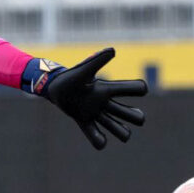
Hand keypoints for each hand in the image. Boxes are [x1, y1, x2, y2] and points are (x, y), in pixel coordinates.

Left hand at [22, 48, 146, 149]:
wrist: (53, 87)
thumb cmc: (69, 77)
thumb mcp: (83, 70)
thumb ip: (97, 61)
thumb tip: (113, 50)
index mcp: (107, 89)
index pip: (132, 88)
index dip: (138, 89)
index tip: (140, 89)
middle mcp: (105, 102)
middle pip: (129, 113)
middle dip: (135, 116)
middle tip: (137, 118)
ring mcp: (95, 112)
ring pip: (115, 126)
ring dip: (122, 132)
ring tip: (125, 135)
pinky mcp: (83, 120)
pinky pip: (93, 134)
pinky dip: (99, 140)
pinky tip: (102, 142)